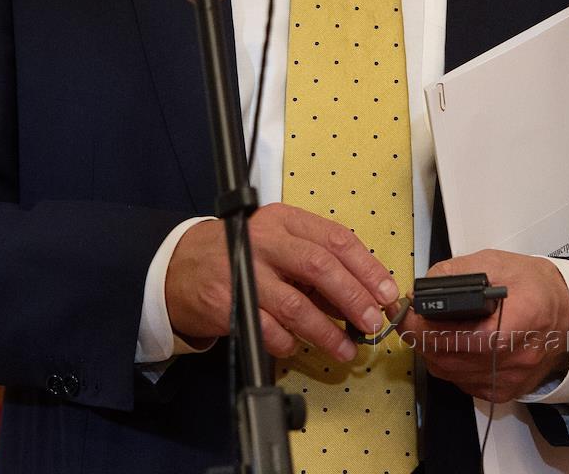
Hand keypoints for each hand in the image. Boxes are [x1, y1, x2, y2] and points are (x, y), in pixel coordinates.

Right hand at [164, 203, 399, 362]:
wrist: (182, 267)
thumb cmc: (242, 252)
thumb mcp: (280, 243)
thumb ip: (317, 262)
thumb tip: (364, 293)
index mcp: (285, 220)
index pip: (335, 238)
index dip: (366, 267)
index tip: (386, 292)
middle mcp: (265, 241)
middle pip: (319, 267)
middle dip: (352, 298)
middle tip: (372, 322)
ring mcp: (245, 271)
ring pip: (296, 305)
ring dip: (327, 332)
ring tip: (347, 349)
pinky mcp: (228, 303)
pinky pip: (268, 330)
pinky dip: (288, 343)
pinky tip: (297, 347)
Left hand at [397, 250, 568, 401]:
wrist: (568, 313)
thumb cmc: (535, 286)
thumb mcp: (496, 262)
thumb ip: (457, 272)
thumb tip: (424, 286)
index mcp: (517, 320)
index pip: (461, 335)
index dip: (424, 326)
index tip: (405, 312)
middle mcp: (515, 357)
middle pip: (449, 358)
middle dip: (420, 337)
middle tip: (409, 317)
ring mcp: (509, 379)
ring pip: (451, 374)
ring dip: (431, 352)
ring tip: (428, 327)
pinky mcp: (504, 391)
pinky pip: (462, 382)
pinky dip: (449, 364)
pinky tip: (450, 344)